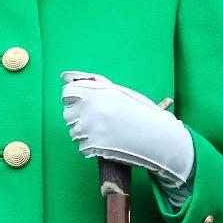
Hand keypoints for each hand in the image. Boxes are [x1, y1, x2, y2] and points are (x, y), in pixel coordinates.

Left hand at [61, 71, 194, 191]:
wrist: (156, 138)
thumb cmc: (140, 114)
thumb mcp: (121, 93)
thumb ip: (94, 83)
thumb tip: (66, 76)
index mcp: (100, 92)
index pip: (68, 93)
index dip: (73, 99)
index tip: (81, 103)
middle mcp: (93, 108)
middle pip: (68, 114)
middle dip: (79, 117)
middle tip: (98, 120)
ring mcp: (92, 128)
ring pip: (73, 132)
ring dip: (84, 133)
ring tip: (104, 132)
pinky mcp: (93, 146)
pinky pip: (81, 147)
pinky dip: (90, 147)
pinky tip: (105, 143)